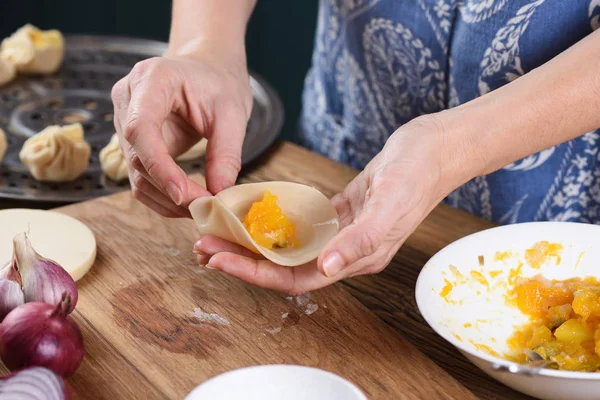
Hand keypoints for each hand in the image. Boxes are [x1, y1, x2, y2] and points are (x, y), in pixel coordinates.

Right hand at [111, 45, 252, 216]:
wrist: (207, 70)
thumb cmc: (219, 83)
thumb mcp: (233, 113)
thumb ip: (226, 153)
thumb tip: (219, 194)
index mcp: (151, 79)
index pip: (141, 129)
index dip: (159, 166)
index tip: (183, 193)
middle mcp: (128, 98)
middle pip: (137, 156)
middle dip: (170, 189)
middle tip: (206, 208)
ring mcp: (124, 120)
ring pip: (135, 173)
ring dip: (166, 199)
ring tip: (202, 208)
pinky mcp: (130, 141)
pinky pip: (141, 176)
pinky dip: (163, 196)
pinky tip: (189, 202)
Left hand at [193, 116, 461, 293]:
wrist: (435, 148)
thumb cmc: (418, 174)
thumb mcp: (391, 205)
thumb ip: (362, 240)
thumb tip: (329, 268)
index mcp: (358, 259)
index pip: (296, 278)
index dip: (256, 274)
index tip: (221, 262)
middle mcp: (346, 252)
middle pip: (284, 266)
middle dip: (243, 260)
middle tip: (204, 247)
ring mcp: (342, 233)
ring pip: (288, 247)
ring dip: (254, 242)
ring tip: (220, 233)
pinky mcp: (340, 213)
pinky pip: (300, 225)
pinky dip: (274, 222)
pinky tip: (252, 215)